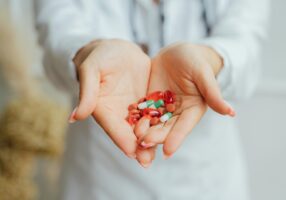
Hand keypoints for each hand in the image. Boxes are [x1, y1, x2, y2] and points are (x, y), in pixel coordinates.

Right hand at [69, 39, 150, 157]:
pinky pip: (153, 113)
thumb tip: (75, 117)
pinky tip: (170, 133)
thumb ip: (87, 92)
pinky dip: (160, 124)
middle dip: (137, 147)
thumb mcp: (91, 69)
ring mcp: (132, 108)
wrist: (115, 48)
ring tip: (161, 153)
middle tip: (147, 162)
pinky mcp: (145, 100)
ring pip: (142, 127)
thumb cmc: (99, 56)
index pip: (112, 127)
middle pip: (127, 132)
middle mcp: (118, 112)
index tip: (132, 152)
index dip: (121, 140)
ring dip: (150, 140)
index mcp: (102, 108)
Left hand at [135, 43, 234, 164]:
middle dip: (156, 136)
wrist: (179, 52)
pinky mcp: (149, 100)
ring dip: (144, 131)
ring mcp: (162, 107)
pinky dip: (135, 118)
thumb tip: (231, 112)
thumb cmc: (196, 60)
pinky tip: (126, 123)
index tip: (168, 151)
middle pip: (166, 127)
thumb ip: (213, 93)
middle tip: (144, 143)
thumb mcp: (203, 74)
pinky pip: (141, 110)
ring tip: (134, 138)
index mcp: (192, 109)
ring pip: (152, 122)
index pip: (184, 126)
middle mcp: (177, 112)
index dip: (177, 138)